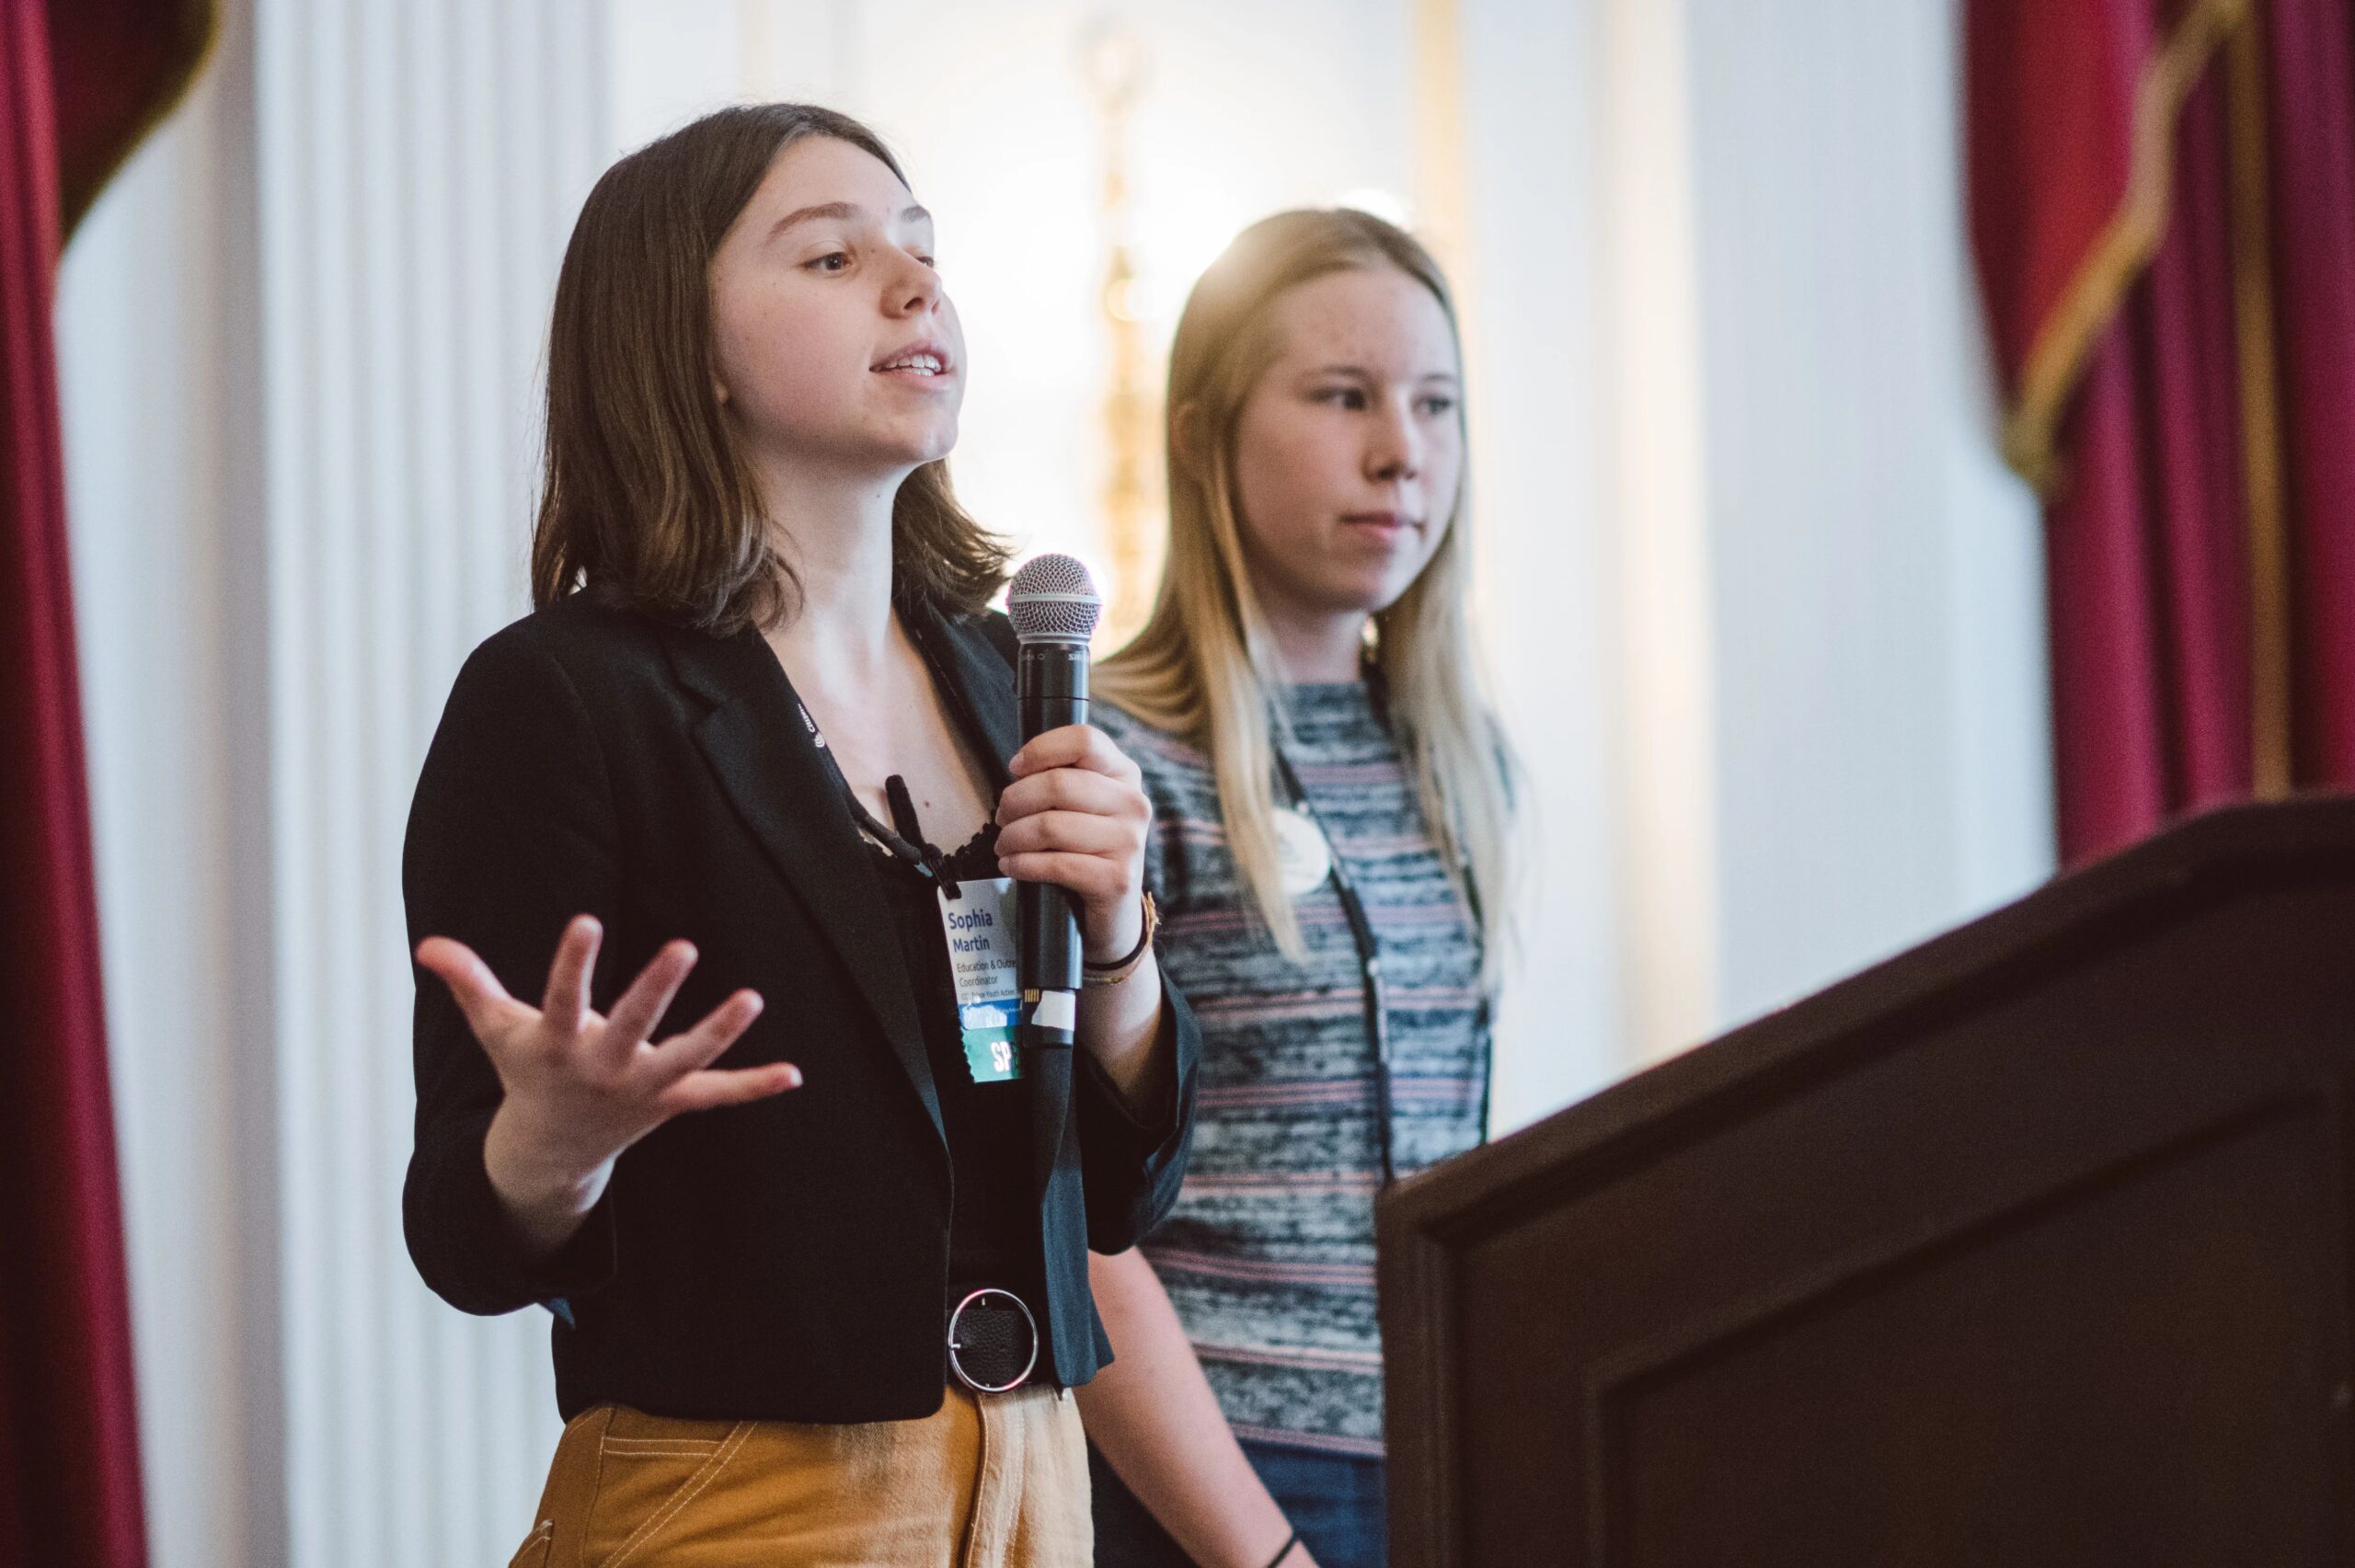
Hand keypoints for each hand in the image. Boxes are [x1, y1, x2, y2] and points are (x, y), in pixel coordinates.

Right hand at [416, 916, 797, 1249]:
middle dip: (655, 989)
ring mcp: (640, 1088)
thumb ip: (469, 983)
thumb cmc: (527, 1071)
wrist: (550, 1151)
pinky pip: (716, 1095)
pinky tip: (792, 1073)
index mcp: (557, 1046)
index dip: (574, 961)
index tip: (587, 922)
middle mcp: (602, 1069)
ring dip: (720, 1033)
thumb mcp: (496, 1029)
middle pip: (632, 1026)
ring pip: (686, 1060)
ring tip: (752, 999)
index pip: (563, 997)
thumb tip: (427, 945)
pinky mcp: (671, 1102)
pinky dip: (752, 1086)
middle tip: (683, 945)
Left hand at [995, 724, 1150, 962]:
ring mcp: (1129, 842)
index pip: (1084, 740)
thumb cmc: (1085, 849)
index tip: (1015, 769)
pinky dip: (1022, 864)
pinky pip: (1054, 864)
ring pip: (1050, 825)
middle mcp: (1133, 803)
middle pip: (1058, 783)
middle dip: (1015, 801)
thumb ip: (1062, 778)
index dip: (1040, 750)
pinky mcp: (1116, 880)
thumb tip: (1018, 768)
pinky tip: (1012, 866)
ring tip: (1004, 845)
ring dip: (1012, 836)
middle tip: (1001, 818)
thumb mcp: (1082, 806)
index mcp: (1125, 774)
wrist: (1113, 912)